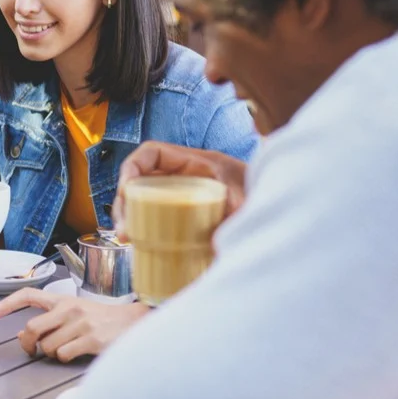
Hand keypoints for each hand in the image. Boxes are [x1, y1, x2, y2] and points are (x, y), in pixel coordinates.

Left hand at [0, 289, 149, 361]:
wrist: (132, 322)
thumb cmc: (100, 318)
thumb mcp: (72, 313)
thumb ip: (48, 320)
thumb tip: (21, 334)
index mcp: (62, 299)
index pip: (28, 295)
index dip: (7, 304)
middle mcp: (69, 308)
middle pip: (31, 328)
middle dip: (27, 343)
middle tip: (31, 349)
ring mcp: (80, 324)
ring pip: (48, 346)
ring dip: (52, 352)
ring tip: (66, 347)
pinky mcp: (90, 339)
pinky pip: (63, 355)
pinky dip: (65, 358)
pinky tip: (76, 353)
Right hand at [113, 141, 246, 239]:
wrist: (274, 204)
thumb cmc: (258, 192)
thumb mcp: (246, 199)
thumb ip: (234, 214)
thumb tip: (215, 243)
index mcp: (192, 162)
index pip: (151, 153)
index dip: (132, 168)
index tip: (126, 190)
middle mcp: (179, 176)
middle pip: (138, 181)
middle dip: (124, 203)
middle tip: (124, 228)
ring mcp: (178, 194)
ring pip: (141, 199)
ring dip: (128, 217)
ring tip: (126, 238)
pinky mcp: (180, 214)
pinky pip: (153, 215)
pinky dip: (142, 227)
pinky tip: (138, 244)